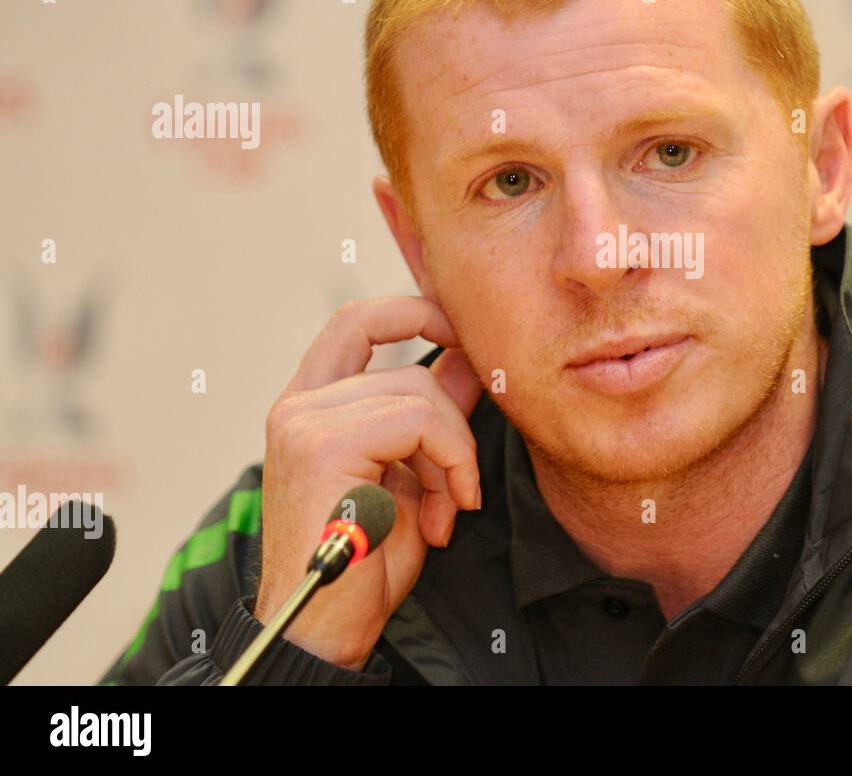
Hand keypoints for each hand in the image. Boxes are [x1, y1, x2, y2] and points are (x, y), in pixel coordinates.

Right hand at [253, 297, 482, 669]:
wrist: (324, 626)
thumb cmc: (363, 562)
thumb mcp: (410, 473)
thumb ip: (430, 414)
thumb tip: (468, 359)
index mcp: (310, 407)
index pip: (357, 323)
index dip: (414, 312)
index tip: (460, 332)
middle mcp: (298, 407)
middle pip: (410, 370)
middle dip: (454, 426)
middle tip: (458, 485)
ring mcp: (305, 422)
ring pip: (422, 395)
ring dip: (454, 456)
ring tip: (444, 510)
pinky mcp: (322, 446)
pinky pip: (421, 422)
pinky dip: (451, 464)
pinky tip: (441, 517)